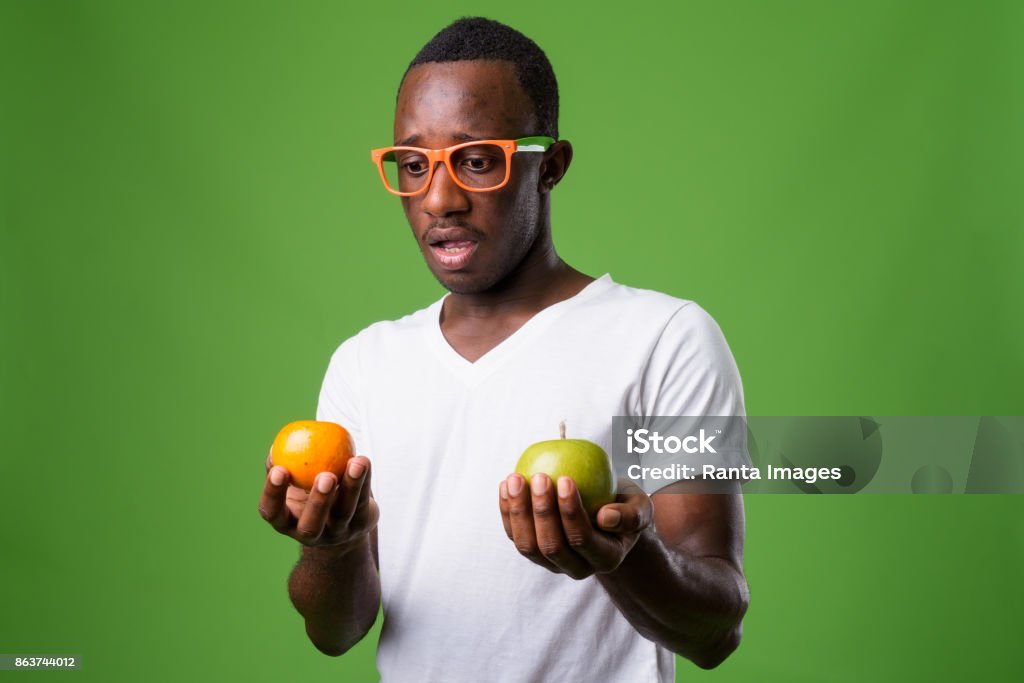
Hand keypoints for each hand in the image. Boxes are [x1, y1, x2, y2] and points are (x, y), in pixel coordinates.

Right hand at [259, 450, 378, 549]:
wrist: (342, 519)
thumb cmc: (308, 492)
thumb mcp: (294, 482)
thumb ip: (284, 464)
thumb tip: (275, 446)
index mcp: (285, 521)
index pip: (272, 512)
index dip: (273, 494)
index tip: (279, 469)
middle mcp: (309, 534)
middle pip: (311, 525)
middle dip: (319, 502)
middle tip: (326, 476)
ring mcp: (337, 533)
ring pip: (343, 513)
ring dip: (351, 487)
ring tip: (355, 463)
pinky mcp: (360, 526)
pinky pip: (363, 502)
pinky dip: (365, 480)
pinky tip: (363, 461)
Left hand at [498, 473, 652, 578]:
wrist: (608, 517)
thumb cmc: (624, 505)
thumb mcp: (640, 507)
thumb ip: (631, 515)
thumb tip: (605, 517)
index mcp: (605, 558)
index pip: (582, 539)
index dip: (570, 512)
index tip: (565, 478)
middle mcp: (576, 567)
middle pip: (552, 546)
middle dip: (542, 511)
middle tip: (540, 476)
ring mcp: (551, 563)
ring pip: (528, 546)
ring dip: (518, 512)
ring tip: (515, 478)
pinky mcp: (534, 551)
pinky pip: (514, 535)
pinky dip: (507, 512)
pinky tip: (506, 485)